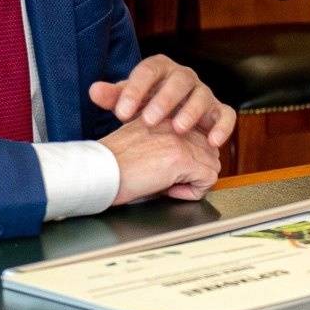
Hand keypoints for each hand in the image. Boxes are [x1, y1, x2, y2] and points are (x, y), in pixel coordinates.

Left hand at [90, 54, 235, 147]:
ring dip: (191, 112)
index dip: (136, 89)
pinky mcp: (219, 111)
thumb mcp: (128, 102)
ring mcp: (204, 93)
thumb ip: (113, 97)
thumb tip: (95, 90)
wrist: (169, 118)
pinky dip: (222, 127)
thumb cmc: (146, 107)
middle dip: (165, 100)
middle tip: (149, 120)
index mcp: (160, 69)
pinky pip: (227, 115)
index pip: (148, 70)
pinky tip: (212, 142)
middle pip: (180, 80)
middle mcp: (184, 77)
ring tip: (177, 129)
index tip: (121, 113)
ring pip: (203, 96)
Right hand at [101, 118, 222, 203]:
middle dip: (195, 171)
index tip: (167, 170)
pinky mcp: (181, 158)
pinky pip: (207, 180)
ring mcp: (181, 140)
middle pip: (210, 152)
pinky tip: (169, 190)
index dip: (188, 160)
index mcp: (166, 117)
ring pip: (212, 165)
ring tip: (168, 185)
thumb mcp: (141, 144)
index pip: (199, 138)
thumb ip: (165, 145)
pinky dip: (192, 192)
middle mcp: (176, 124)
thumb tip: (187, 166)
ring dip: (193, 181)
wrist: (97, 171)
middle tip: (169, 180)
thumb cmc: (111, 163)